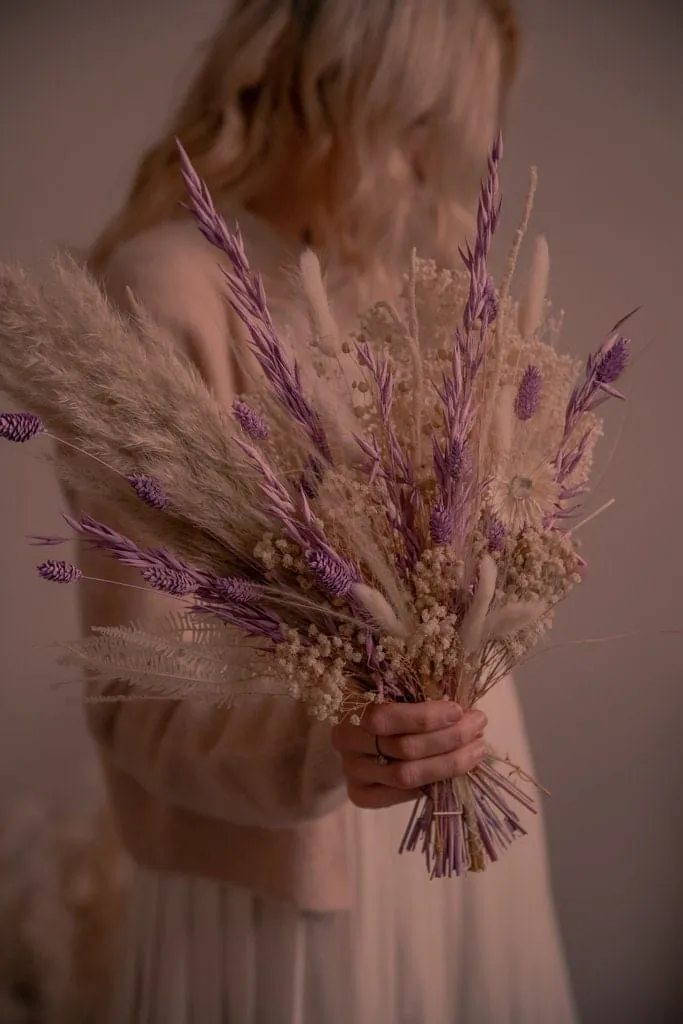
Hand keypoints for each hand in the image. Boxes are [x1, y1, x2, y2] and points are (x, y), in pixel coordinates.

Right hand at [331, 700, 487, 809]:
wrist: (357, 737)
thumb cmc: (384, 705)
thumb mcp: (394, 693)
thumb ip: (417, 697)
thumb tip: (462, 709)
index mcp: (348, 709)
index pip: (385, 717)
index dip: (425, 717)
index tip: (458, 710)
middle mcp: (346, 744)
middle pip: (403, 748)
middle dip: (448, 738)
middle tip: (477, 726)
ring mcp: (353, 773)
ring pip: (407, 775)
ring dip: (449, 762)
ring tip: (476, 747)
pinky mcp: (361, 795)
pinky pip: (403, 794)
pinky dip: (433, 782)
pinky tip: (457, 769)